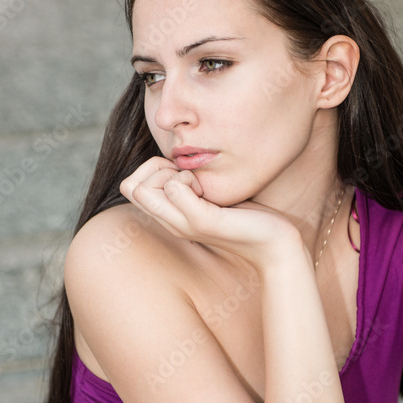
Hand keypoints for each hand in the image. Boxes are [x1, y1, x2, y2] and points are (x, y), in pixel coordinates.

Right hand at [119, 157, 300, 269]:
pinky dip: (188, 179)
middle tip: (190, 177)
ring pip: (143, 189)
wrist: (273, 243)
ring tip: (199, 184)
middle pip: (130, 186)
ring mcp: (184, 224)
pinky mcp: (203, 221)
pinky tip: (208, 190)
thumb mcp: (210, 196)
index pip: (129, 186)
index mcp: (171, 217)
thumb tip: (175, 159)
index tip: (183, 173)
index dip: (151, 170)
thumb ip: (190, 183)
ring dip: (171, 174)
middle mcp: (171, 223)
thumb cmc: (246, 216)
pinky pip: (174, 188)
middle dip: (156, 169)